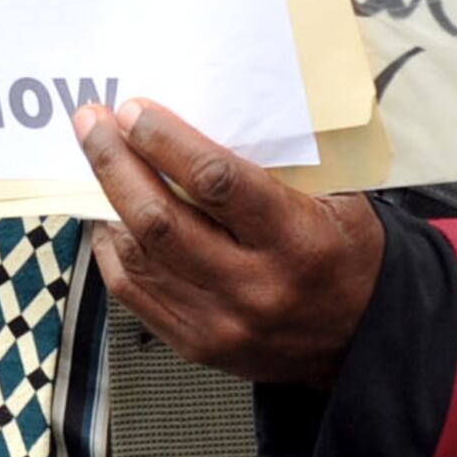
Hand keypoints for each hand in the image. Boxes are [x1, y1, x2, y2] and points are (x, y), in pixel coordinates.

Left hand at [71, 96, 385, 387]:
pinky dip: (112, 249)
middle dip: (115, 163)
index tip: (135, 110)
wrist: (363, 342)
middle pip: (160, 220)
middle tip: (92, 123)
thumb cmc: (347, 257)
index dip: (166, 141)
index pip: (216, 183)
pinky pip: (133, 292)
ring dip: (105, 201)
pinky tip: (107, 217)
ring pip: (139, 256)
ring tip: (96, 160)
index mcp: (296, 241)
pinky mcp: (197, 346)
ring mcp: (221, 323)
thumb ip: (275, 168)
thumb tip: (201, 118)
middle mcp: (255, 287)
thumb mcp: (336, 201)